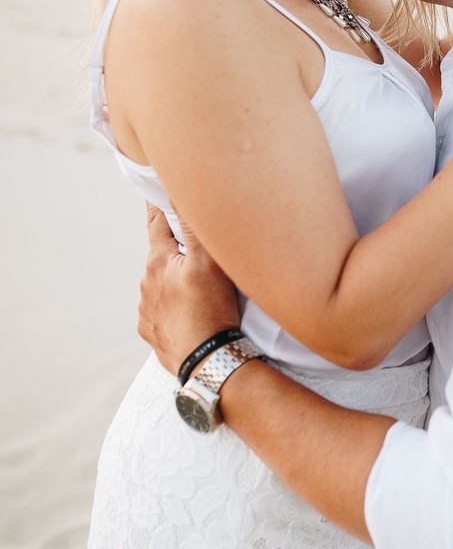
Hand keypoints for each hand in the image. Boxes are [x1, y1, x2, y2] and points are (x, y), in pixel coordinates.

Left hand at [139, 204, 240, 376]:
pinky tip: (192, 313)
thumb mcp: (208, 261)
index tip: (161, 187)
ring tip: (199, 288)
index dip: (161, 204)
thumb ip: (193, 226)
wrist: (206, 361)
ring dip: (176, 280)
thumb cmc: (210, 309)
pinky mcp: (153, 332)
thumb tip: (180, 192)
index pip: (157, 222)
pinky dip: (175, 307)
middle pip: (162, 256)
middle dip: (176, 248)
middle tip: (197, 246)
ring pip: (162, 284)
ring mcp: (147, 310)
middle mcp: (146, 283)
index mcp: (158, 261)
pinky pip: (163, 312)